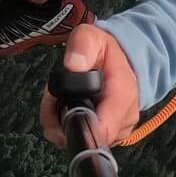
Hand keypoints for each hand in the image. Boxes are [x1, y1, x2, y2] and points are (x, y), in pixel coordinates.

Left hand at [40, 24, 140, 149]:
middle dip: (59, 120)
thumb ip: (83, 46)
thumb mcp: (92, 37)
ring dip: (60, 122)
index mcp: (123, 96)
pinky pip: (80, 138)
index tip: (56, 103)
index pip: (101, 130)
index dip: (72, 123)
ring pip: (78, 139)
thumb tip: (72, 66)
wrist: (121, 63)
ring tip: (58, 98)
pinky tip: (64, 108)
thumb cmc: (105, 51)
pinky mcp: (107, 137)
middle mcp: (123, 120)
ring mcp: (116, 132)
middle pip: (83, 136)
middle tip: (52, 97)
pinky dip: (66, 126)